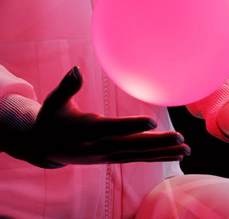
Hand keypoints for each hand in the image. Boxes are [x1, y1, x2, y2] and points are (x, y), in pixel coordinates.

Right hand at [9, 66, 189, 166]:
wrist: (43, 147)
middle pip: (131, 145)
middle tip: (180, 138)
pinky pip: (136, 158)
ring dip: (162, 153)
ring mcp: (105, 155)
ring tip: (185, 149)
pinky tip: (174, 156)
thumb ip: (67, 86)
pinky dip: (155, 157)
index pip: (112, 128)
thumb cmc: (51, 118)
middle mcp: (98, 147)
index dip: (131, 125)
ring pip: (137, 155)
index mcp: (85, 130)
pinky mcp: (110, 158)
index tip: (152, 120)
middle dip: (157, 143)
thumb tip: (76, 69)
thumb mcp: (54, 101)